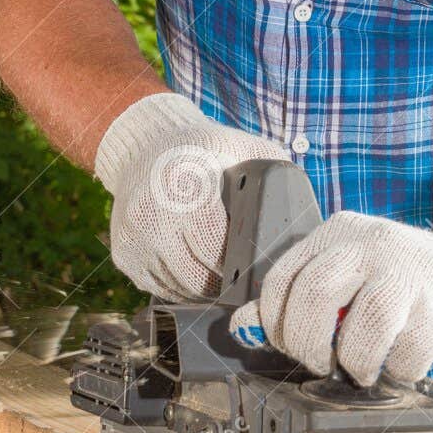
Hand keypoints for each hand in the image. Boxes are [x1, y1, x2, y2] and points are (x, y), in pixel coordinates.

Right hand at [94, 93, 289, 297]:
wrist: (147, 143)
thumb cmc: (206, 150)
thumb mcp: (245, 149)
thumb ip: (277, 176)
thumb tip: (308, 217)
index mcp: (186, 185)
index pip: (219, 250)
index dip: (244, 266)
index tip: (260, 267)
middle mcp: (152, 213)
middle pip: (201, 277)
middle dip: (228, 282)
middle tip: (248, 277)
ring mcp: (134, 238)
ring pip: (181, 288)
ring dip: (206, 287)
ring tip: (225, 272)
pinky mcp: (124, 255)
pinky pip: (162, 288)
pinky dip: (182, 285)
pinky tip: (196, 266)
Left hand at [229, 210, 432, 385]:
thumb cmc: (394, 282)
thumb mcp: (343, 275)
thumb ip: (293, 300)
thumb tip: (242, 329)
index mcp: (339, 232)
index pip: (282, 278)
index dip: (276, 325)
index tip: (292, 346)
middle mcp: (372, 243)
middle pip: (315, 295)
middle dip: (308, 346)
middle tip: (322, 364)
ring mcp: (410, 274)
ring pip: (362, 330)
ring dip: (355, 365)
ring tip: (363, 370)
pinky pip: (405, 357)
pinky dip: (396, 373)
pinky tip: (399, 364)